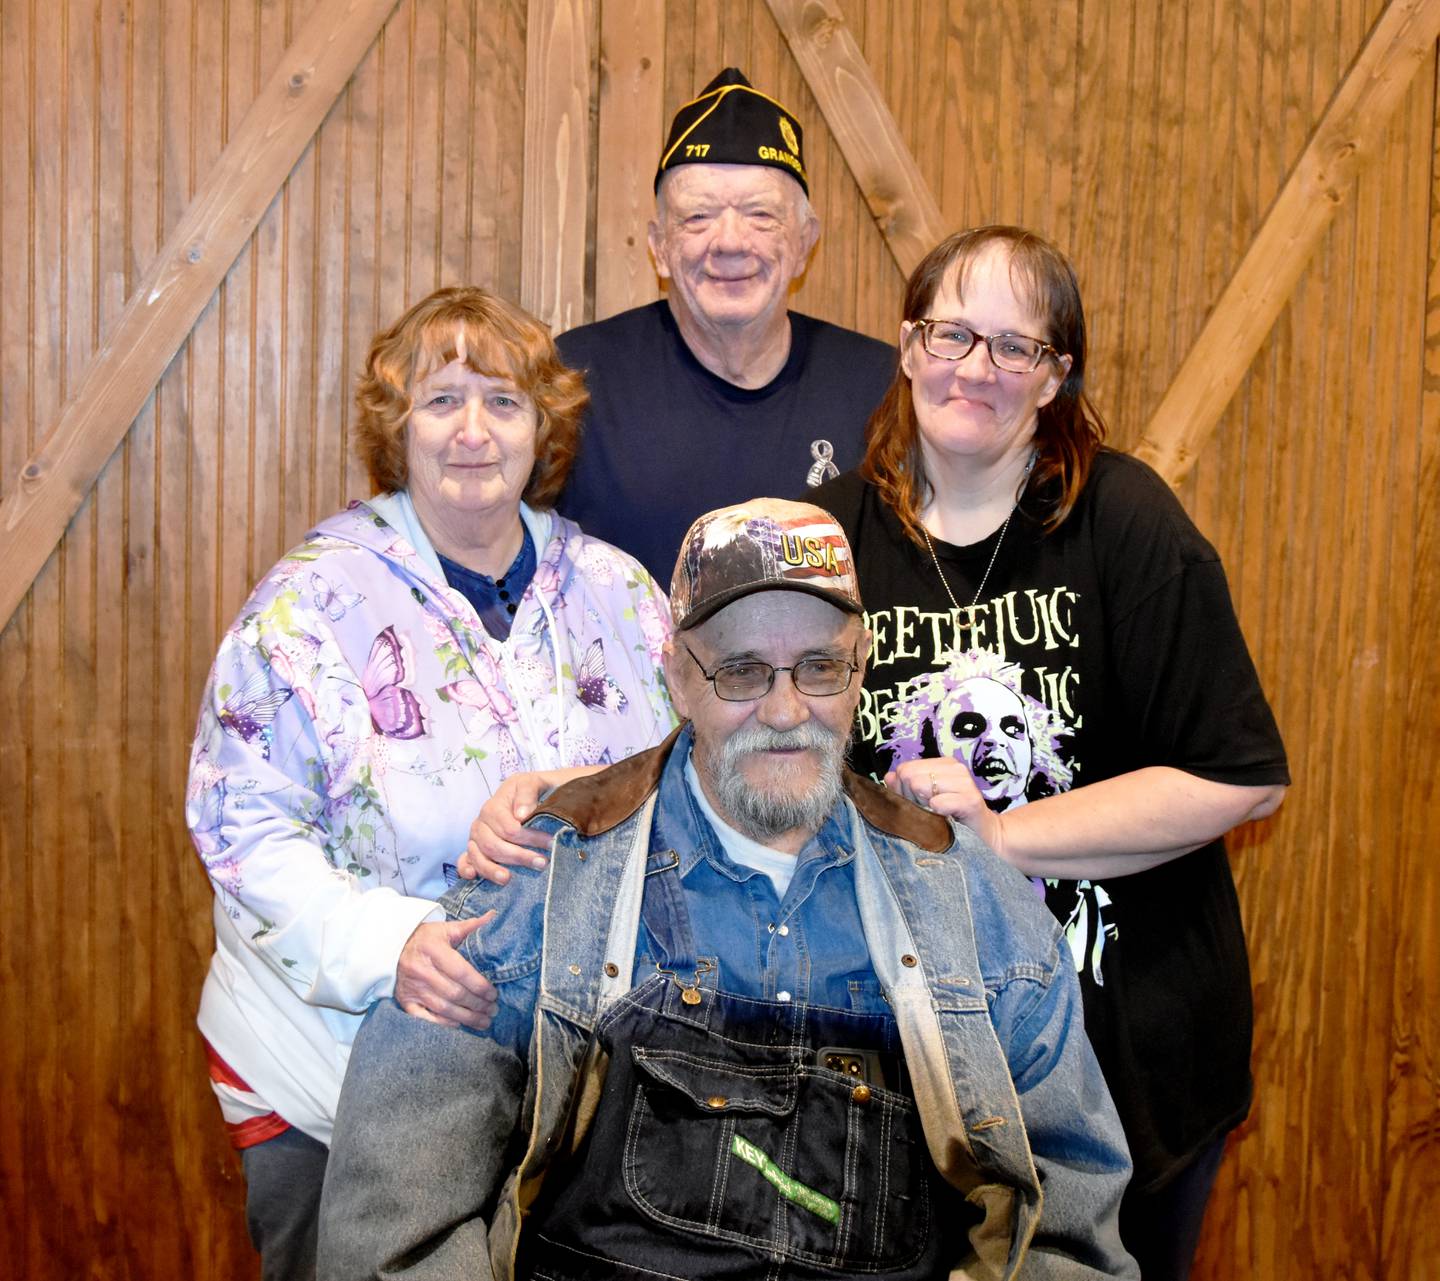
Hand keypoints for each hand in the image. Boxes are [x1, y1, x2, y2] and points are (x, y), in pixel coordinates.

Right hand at [395, 914, 498, 1029]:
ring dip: (466, 1017)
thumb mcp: (445, 928)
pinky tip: (459, 1024)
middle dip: (477, 1005)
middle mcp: (421, 970)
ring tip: (484, 1021)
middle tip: (493, 1010)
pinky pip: (425, 1017)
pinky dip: (443, 1023)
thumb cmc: (425, 939)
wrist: (392, 948)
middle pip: (454, 993)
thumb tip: (493, 916)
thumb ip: (470, 926)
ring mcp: (412, 988)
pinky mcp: (405, 1000)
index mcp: (433, 949)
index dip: (479, 985)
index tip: (494, 994)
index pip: (461, 972)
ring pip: (443, 1008)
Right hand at [458, 773, 553, 883]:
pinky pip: (464, 860)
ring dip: (491, 869)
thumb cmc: (533, 789)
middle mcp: (481, 823)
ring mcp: (476, 837)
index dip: (529, 837)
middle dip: (518, 856)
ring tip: (507, 879)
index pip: (508, 828)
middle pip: (493, 844)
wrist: (532, 793)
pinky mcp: (475, 849)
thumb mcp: (534, 782)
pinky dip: (465, 868)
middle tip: (542, 862)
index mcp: (493, 806)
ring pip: (478, 855)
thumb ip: (528, 793)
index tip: (549, 843)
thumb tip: (521, 815)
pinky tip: (472, 876)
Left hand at [886, 757, 1006, 856]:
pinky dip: (936, 813)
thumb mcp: (926, 800)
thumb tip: (888, 777)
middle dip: (910, 797)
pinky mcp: (971, 800)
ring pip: (919, 785)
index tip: (917, 804)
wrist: (985, 836)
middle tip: (927, 811)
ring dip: (923, 806)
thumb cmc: (952, 818)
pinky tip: (946, 818)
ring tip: (937, 815)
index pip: (904, 768)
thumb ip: (905, 787)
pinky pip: (937, 802)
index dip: (903, 789)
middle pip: (908, 775)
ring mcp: (965, 781)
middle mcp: (955, 767)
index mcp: (944, 764)